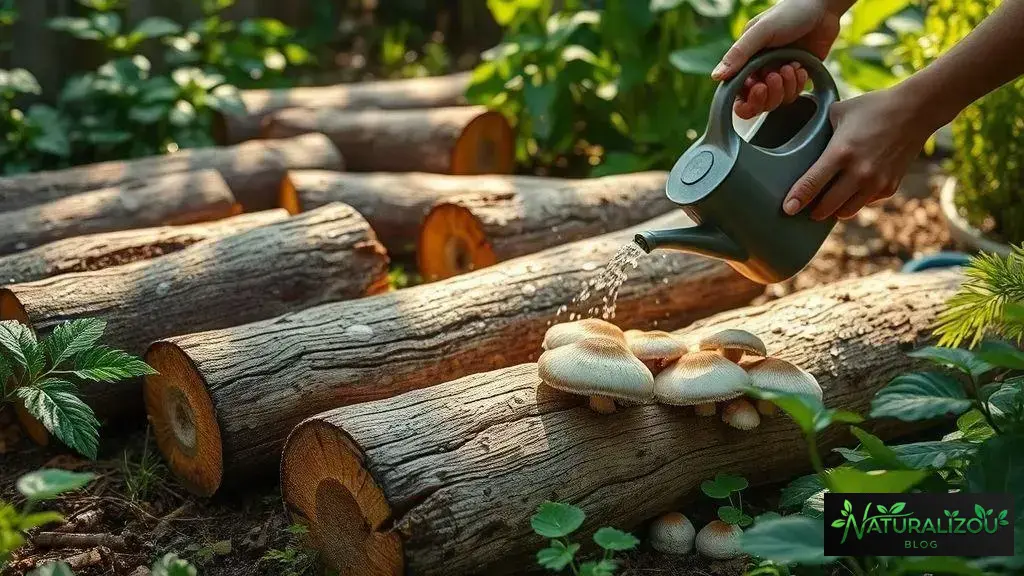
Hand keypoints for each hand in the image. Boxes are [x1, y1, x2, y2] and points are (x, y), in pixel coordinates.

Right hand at [711, 0, 846, 118]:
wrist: (823, 8)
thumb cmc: (790, 13)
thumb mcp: (761, 31)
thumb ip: (739, 53)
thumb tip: (716, 76)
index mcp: (746, 59)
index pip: (738, 91)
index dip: (747, 99)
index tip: (759, 89)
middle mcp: (760, 69)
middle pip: (758, 101)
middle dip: (769, 94)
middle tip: (776, 76)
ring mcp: (779, 74)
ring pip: (777, 100)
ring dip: (785, 87)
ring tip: (791, 66)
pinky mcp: (796, 77)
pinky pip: (793, 94)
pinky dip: (797, 84)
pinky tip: (801, 67)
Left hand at [783, 86, 932, 219]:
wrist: (916, 110)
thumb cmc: (874, 107)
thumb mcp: (838, 112)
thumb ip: (819, 129)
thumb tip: (801, 138)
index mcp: (841, 152)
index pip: (811, 184)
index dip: (796, 200)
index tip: (787, 209)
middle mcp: (858, 172)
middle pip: (826, 206)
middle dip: (812, 211)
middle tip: (803, 209)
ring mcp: (876, 182)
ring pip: (846, 212)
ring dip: (833, 211)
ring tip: (825, 205)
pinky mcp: (889, 187)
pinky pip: (864, 203)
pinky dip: (854, 202)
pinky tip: (849, 192)